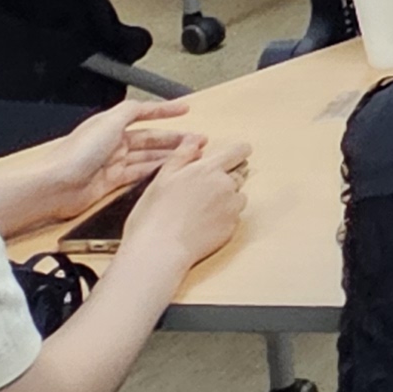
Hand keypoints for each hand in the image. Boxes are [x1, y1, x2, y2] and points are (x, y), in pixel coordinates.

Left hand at [12, 108, 193, 231]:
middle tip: (198, 140)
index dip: (165, 110)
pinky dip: (155, 171)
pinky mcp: (111, 183)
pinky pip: (139, 174)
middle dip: (175, 138)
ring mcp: (112, 163)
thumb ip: (129, 111)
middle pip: (150, 137)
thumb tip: (146, 104)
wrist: (56, 185)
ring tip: (191, 156)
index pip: (143, 113)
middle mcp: (112, 142)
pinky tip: (169, 171)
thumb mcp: (108, 122)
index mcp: (110, 124)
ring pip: (148, 156)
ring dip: (169, 155)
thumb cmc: (76, 154)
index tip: (185, 108)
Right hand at [121, 140, 251, 275]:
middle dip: (225, 178)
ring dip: (226, 199)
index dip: (239, 152)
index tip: (236, 154)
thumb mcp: (162, 178)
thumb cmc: (154, 216)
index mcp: (207, 170)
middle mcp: (225, 185)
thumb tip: (196, 140)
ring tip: (199, 210)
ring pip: (237, 196)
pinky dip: (223, 218)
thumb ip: (182, 156)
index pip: (238, 151)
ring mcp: (231, 208)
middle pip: (238, 174)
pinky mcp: (232, 228)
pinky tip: (202, 225)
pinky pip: (234, 217)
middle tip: (201, 192)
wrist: (159, 251)